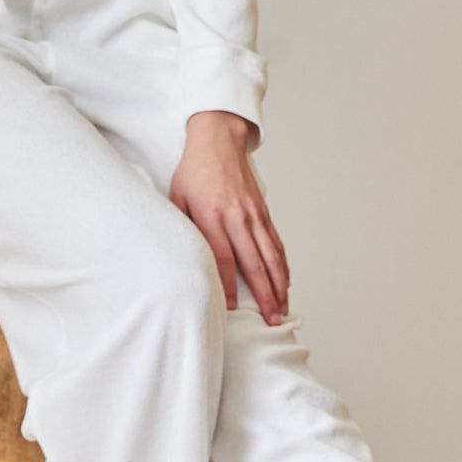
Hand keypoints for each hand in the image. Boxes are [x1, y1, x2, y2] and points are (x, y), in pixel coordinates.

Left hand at [168, 112, 290, 324]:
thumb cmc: (194, 171)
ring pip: (271, 256)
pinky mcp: (263, 212)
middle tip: (271, 320)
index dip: (228, 285)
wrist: (218, 141)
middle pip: (254, 263)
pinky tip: (284, 283)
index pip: (224, 258)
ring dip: (279, 286)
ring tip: (282, 310)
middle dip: (264, 295)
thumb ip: (184, 228)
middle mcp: (237, 217)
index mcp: (212, 215)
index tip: (233, 308)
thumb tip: (185, 259)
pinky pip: (276, 243)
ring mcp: (254, 215)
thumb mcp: (177, 198)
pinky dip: (283, 265)